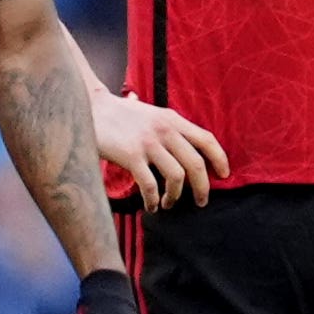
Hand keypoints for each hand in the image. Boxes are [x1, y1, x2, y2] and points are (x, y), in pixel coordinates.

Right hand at [95, 90, 229, 208]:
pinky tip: (151, 206)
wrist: (89, 108)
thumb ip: (168, 125)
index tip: (224, 175)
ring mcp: (148, 143)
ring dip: (176, 196)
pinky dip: (153, 200)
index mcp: (172, 119)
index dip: (220, 159)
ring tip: (169, 203)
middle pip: (196, 163)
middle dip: (203, 187)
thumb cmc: (120, 114)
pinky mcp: (131, 155)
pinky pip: (150, 185)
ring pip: (177, 177)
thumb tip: (184, 140)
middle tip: (202, 201)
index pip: (207, 139)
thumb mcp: (151, 112)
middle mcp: (165, 130)